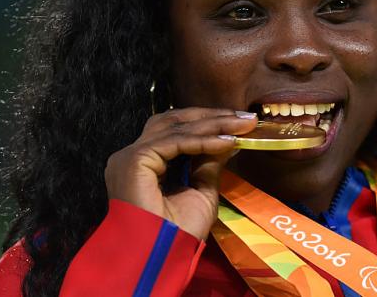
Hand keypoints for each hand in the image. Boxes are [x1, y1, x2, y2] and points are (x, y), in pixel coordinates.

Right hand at [104, 107, 256, 239]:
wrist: (163, 258)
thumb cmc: (178, 234)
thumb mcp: (202, 191)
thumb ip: (209, 162)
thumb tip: (228, 138)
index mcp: (145, 163)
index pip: (176, 130)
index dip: (209, 123)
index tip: (242, 122)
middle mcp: (132, 156)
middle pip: (174, 121)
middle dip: (212, 117)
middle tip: (246, 117)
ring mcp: (130, 157)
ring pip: (176, 127)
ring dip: (212, 124)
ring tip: (242, 124)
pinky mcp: (134, 161)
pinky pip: (175, 142)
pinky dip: (203, 140)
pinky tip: (227, 141)